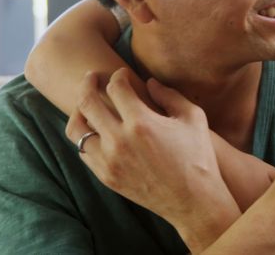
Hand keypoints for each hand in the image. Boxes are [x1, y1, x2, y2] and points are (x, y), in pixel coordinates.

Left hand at [65, 69, 239, 249]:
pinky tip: (96, 130)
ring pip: (76, 128)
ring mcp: (109, 161)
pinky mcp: (106, 176)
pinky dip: (86, 136)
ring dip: (79, 111)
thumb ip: (169, 95)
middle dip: (87, 83)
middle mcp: (119, 141)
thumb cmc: (197, 156)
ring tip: (86, 104)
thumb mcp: (193, 118)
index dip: (117, 75)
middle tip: (92, 77)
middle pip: (87, 102)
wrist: (193, 200)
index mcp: (141, 123)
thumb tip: (148, 82)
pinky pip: (83, 151)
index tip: (122, 74)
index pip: (115, 87)